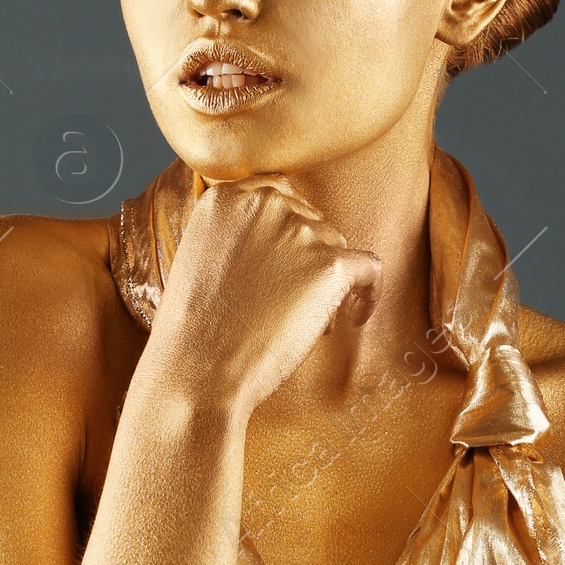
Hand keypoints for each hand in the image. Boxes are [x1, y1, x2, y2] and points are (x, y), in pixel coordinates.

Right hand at [143, 176, 381, 420]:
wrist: (199, 369)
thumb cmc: (194, 329)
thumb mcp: (199, 257)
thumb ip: (236, 235)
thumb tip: (279, 244)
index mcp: (227, 197)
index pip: (280, 196)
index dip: (290, 231)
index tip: (290, 261)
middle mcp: (266, 204)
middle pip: (312, 222)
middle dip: (308, 260)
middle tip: (288, 303)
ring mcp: (301, 232)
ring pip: (337, 249)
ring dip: (327, 284)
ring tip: (301, 324)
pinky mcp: (331, 265)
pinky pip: (370, 270)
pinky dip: (369, 293)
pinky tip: (356, 316)